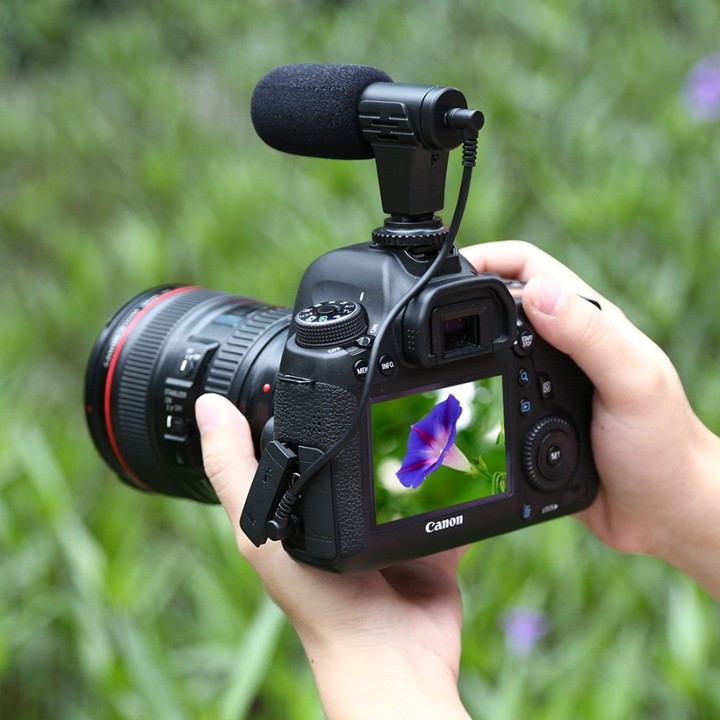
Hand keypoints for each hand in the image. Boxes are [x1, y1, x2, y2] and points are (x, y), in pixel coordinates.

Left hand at [195, 393, 471, 719]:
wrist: (391, 650)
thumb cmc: (318, 602)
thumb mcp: (260, 529)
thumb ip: (234, 470)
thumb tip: (207, 406)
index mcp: (307, 500)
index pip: (303, 437)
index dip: (304, 403)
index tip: (317, 365)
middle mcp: (349, 503)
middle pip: (364, 442)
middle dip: (378, 413)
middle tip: (390, 376)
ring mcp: (394, 515)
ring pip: (410, 460)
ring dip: (420, 436)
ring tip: (430, 400)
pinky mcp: (432, 527)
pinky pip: (447, 489)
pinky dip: (456, 468)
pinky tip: (460, 438)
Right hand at [463, 241, 719, 596]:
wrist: (663, 512)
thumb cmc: (663, 444)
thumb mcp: (631, 381)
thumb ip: (588, 335)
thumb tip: (535, 293)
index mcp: (585, 321)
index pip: (526, 266)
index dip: (485, 258)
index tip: (446, 268)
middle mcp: (561, 346)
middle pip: (498, 305)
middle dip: (461, 302)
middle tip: (426, 318)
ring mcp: (543, 384)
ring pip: (488, 352)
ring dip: (459, 352)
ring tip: (429, 363)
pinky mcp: (530, 420)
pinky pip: (488, 395)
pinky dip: (466, 393)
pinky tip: (453, 404)